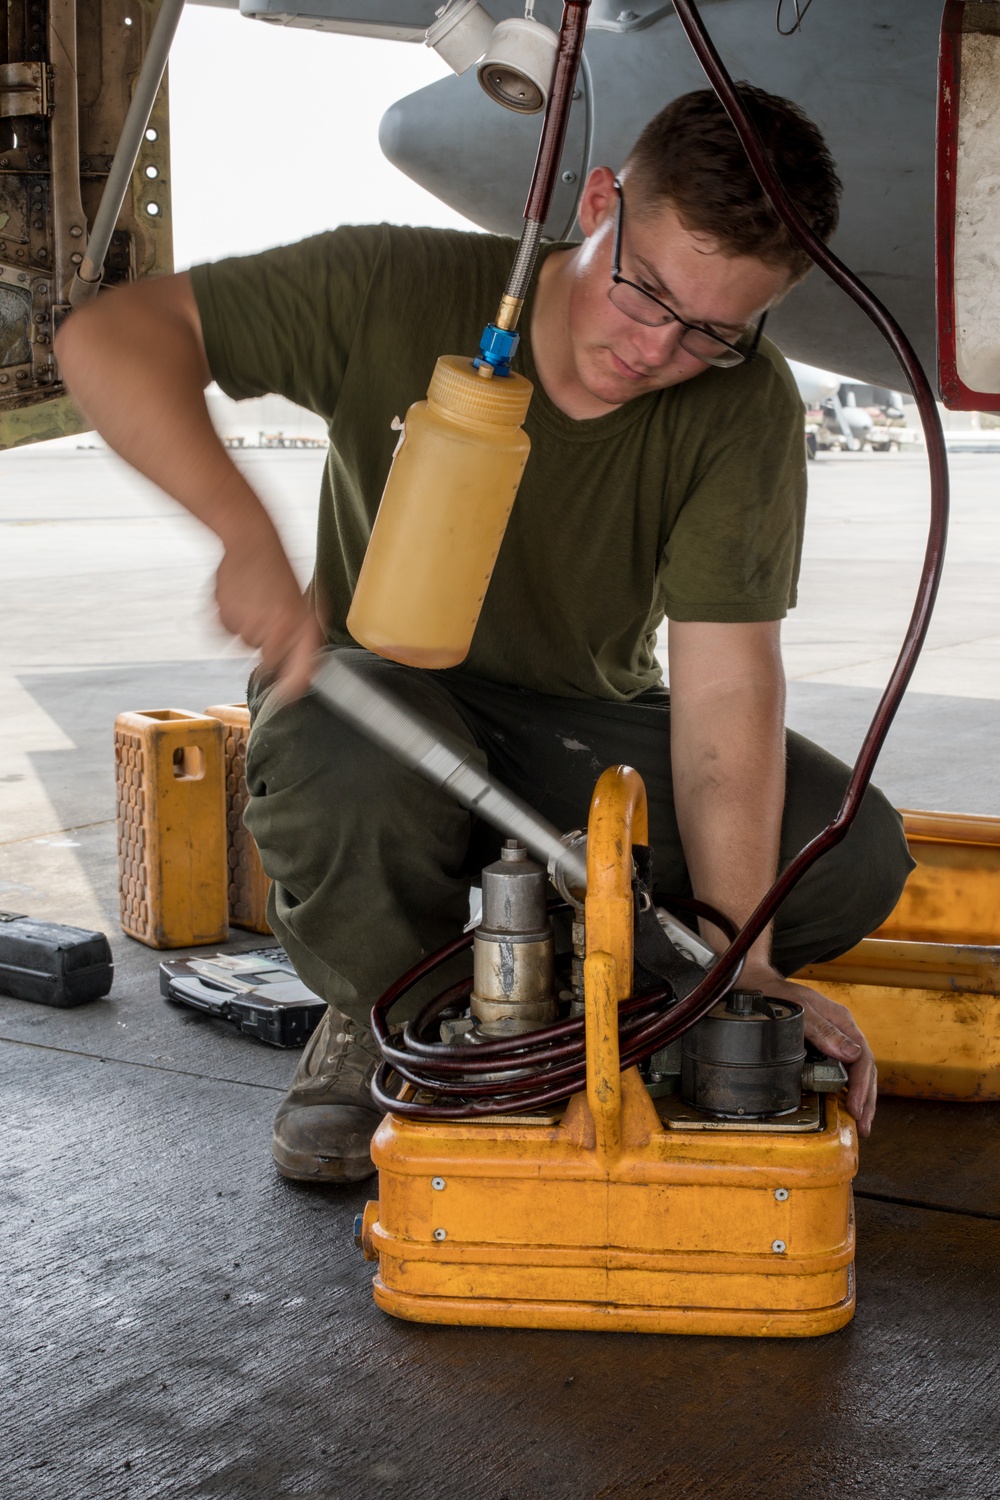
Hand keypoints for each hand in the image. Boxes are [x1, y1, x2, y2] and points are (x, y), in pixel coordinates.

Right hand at [214, 521, 324, 700]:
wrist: (252, 540)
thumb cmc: (281, 574)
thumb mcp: (305, 604)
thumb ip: (304, 638)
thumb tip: (304, 672)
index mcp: (302, 627)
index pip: (300, 673)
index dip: (293, 687)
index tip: (286, 695)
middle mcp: (276, 630)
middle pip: (266, 659)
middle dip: (267, 645)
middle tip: (269, 617)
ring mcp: (247, 625)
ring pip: (243, 646)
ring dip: (247, 630)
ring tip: (254, 602)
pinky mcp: (222, 618)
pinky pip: (223, 635)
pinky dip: (226, 622)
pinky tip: (237, 600)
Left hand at [739, 966, 876, 1136]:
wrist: (756, 985)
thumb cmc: (776, 994)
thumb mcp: (799, 1009)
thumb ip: (823, 1030)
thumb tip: (849, 1053)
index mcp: (841, 1020)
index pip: (862, 1058)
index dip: (861, 1086)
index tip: (856, 1108)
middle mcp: (841, 1031)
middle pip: (864, 1068)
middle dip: (866, 1098)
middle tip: (864, 1125)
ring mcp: (834, 1039)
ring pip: (856, 1071)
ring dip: (861, 1097)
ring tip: (861, 1121)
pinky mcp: (823, 1046)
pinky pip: (842, 1069)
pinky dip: (847, 1089)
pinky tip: (847, 1104)